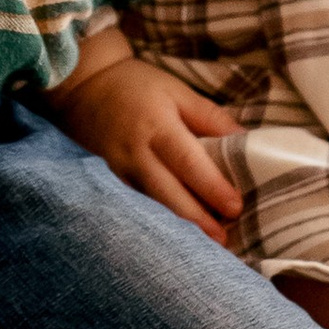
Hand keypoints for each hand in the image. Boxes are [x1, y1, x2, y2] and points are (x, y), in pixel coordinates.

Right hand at [50, 52, 246, 239]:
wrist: (83, 88)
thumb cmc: (136, 85)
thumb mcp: (177, 91)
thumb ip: (210, 117)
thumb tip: (245, 140)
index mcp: (157, 127)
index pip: (188, 162)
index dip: (212, 187)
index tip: (235, 207)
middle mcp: (137, 154)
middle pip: (169, 194)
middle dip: (197, 220)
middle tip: (225, 240)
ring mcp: (122, 171)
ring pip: (155, 205)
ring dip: (182, 226)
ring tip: (209, 242)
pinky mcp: (116, 181)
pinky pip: (144, 203)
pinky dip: (164, 218)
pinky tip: (182, 231)